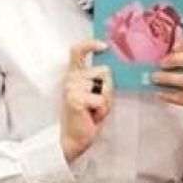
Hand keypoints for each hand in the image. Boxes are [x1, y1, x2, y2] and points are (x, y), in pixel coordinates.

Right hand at [60, 39, 113, 162]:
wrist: (74, 138)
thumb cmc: (85, 116)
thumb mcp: (93, 92)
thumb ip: (99, 78)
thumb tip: (111, 66)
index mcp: (74, 74)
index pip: (78, 50)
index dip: (91, 44)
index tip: (104, 46)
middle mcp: (71, 78)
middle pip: (104, 71)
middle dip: (108, 89)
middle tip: (97, 103)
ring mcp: (72, 88)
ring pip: (105, 86)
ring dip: (105, 101)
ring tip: (93, 110)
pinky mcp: (75, 99)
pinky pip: (101, 100)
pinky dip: (102, 111)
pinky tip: (91, 116)